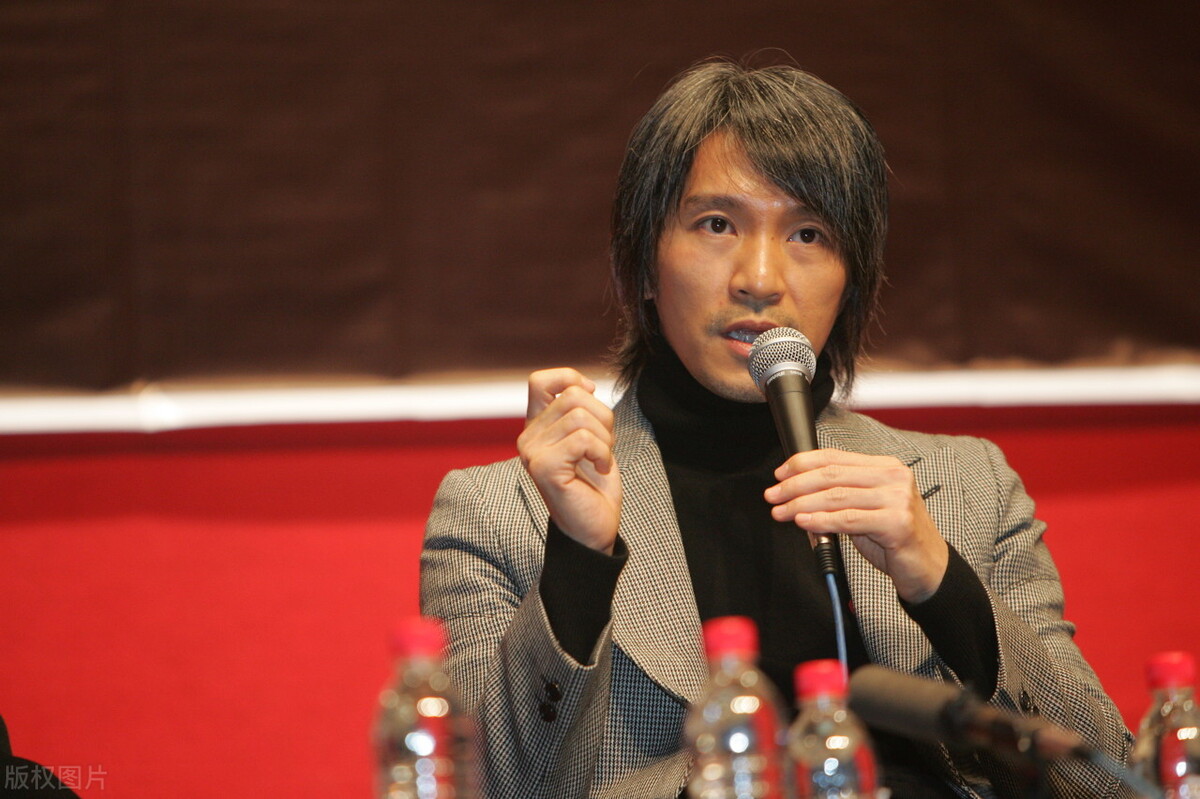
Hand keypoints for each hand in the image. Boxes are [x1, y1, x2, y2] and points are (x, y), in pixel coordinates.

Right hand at [517, 368, 621, 554]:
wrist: (594, 528)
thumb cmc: (593, 485)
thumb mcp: (589, 438)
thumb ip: (580, 410)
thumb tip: (586, 385)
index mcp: (536, 426)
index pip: (540, 380)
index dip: (570, 379)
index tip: (591, 399)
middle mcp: (528, 437)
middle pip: (573, 396)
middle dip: (602, 418)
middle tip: (602, 447)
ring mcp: (532, 453)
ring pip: (580, 416)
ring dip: (604, 438)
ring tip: (600, 459)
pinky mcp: (544, 468)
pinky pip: (583, 439)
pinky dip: (602, 453)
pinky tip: (600, 469)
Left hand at [763, 449, 948, 602]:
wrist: (928, 568)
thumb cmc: (894, 539)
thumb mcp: (865, 509)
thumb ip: (838, 497)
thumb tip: (796, 494)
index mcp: (885, 467)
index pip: (834, 457)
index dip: (802, 464)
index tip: (779, 476)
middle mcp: (893, 477)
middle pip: (831, 475)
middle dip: (795, 485)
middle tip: (773, 495)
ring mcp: (897, 498)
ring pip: (836, 496)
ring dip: (801, 504)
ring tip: (782, 512)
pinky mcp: (897, 522)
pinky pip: (848, 519)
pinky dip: (821, 521)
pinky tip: (804, 523)